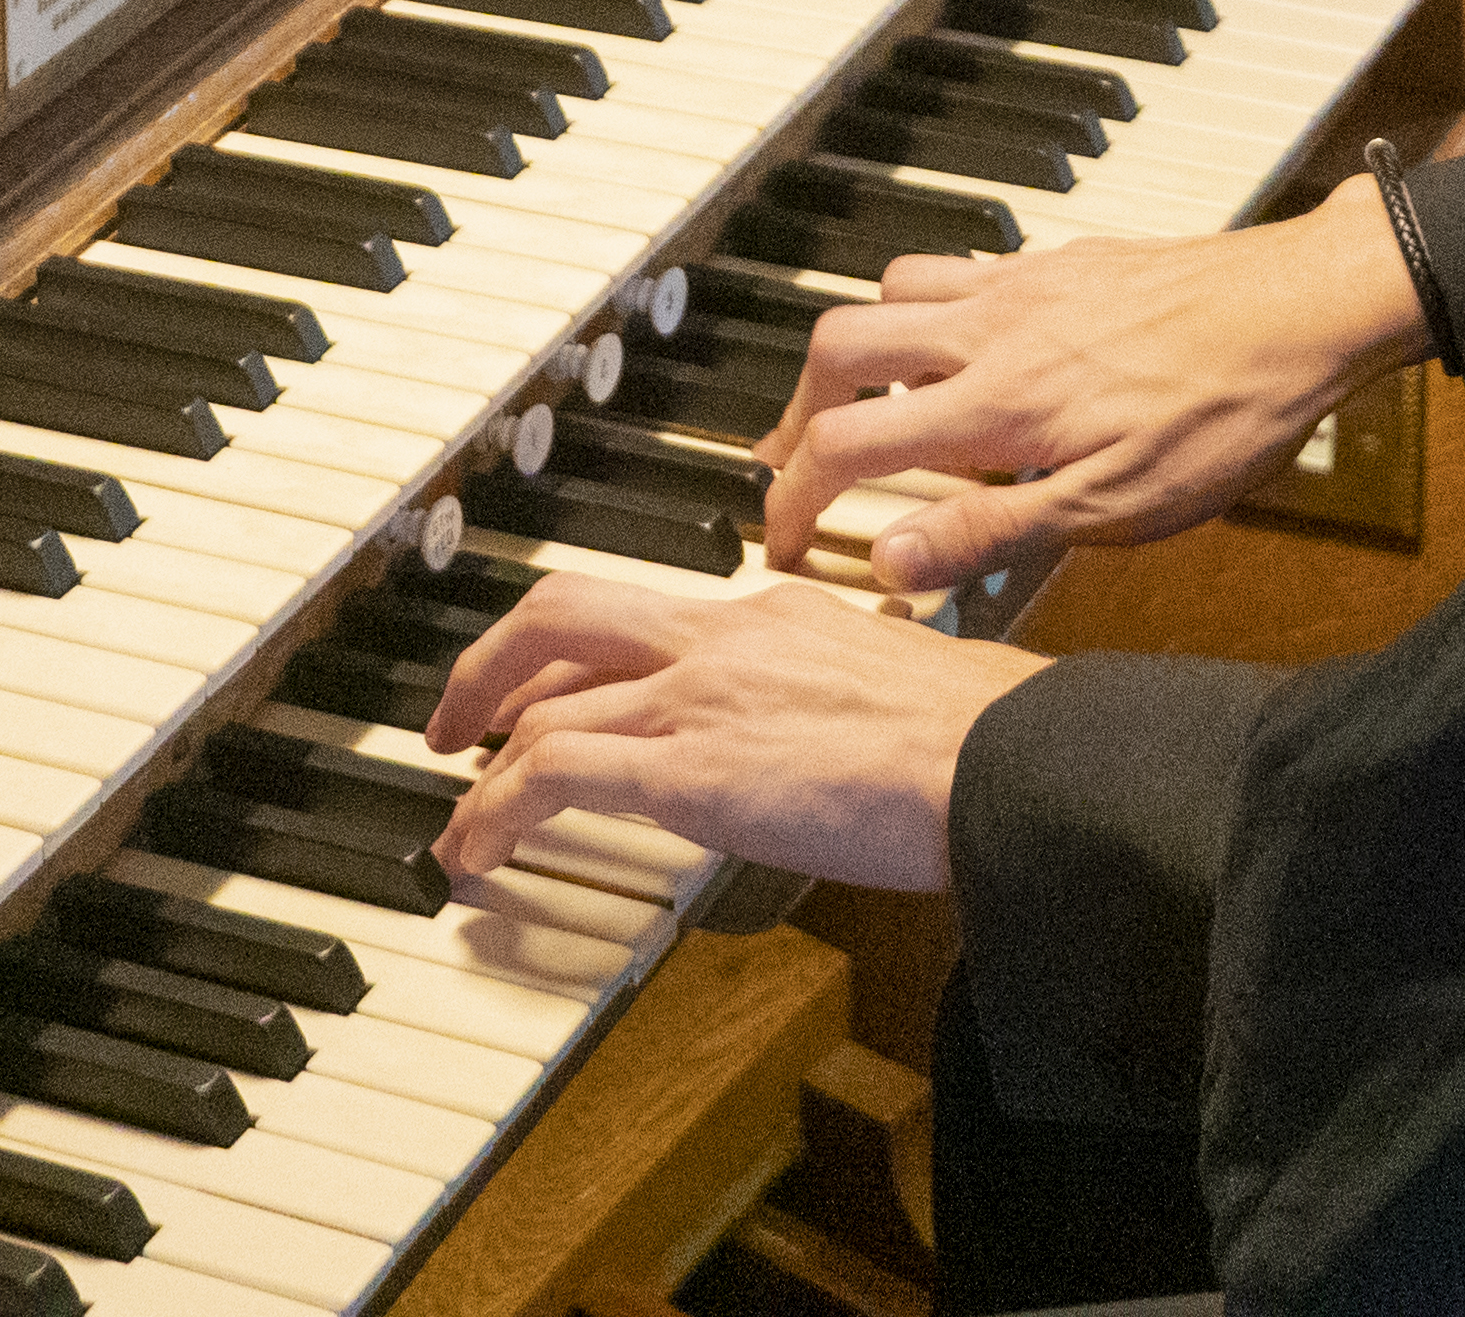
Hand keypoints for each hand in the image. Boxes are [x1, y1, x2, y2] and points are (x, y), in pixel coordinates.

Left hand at [421, 573, 1041, 893]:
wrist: (1005, 758)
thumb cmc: (982, 740)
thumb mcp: (892, 687)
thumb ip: (837, 699)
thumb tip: (826, 745)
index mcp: (775, 613)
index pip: (646, 617)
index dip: (581, 656)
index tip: (555, 690)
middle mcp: (724, 638)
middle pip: (564, 613)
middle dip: (492, 665)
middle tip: (459, 720)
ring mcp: (701, 698)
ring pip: (542, 707)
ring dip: (484, 770)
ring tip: (461, 826)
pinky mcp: (692, 767)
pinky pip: (553, 775)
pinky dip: (496, 812)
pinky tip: (479, 851)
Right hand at [752, 190, 1423, 593]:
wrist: (1304, 308)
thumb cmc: (1225, 413)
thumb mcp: (1113, 507)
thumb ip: (992, 533)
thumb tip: (891, 560)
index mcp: (995, 406)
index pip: (843, 445)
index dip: (791, 498)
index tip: (781, 536)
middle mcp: (990, 330)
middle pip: (837, 347)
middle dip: (798, 409)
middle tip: (798, 461)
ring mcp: (1023, 284)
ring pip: (889, 290)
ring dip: (858, 347)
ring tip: (868, 401)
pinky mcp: (1061, 259)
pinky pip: (958, 264)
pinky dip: (926, 303)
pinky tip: (961, 345)